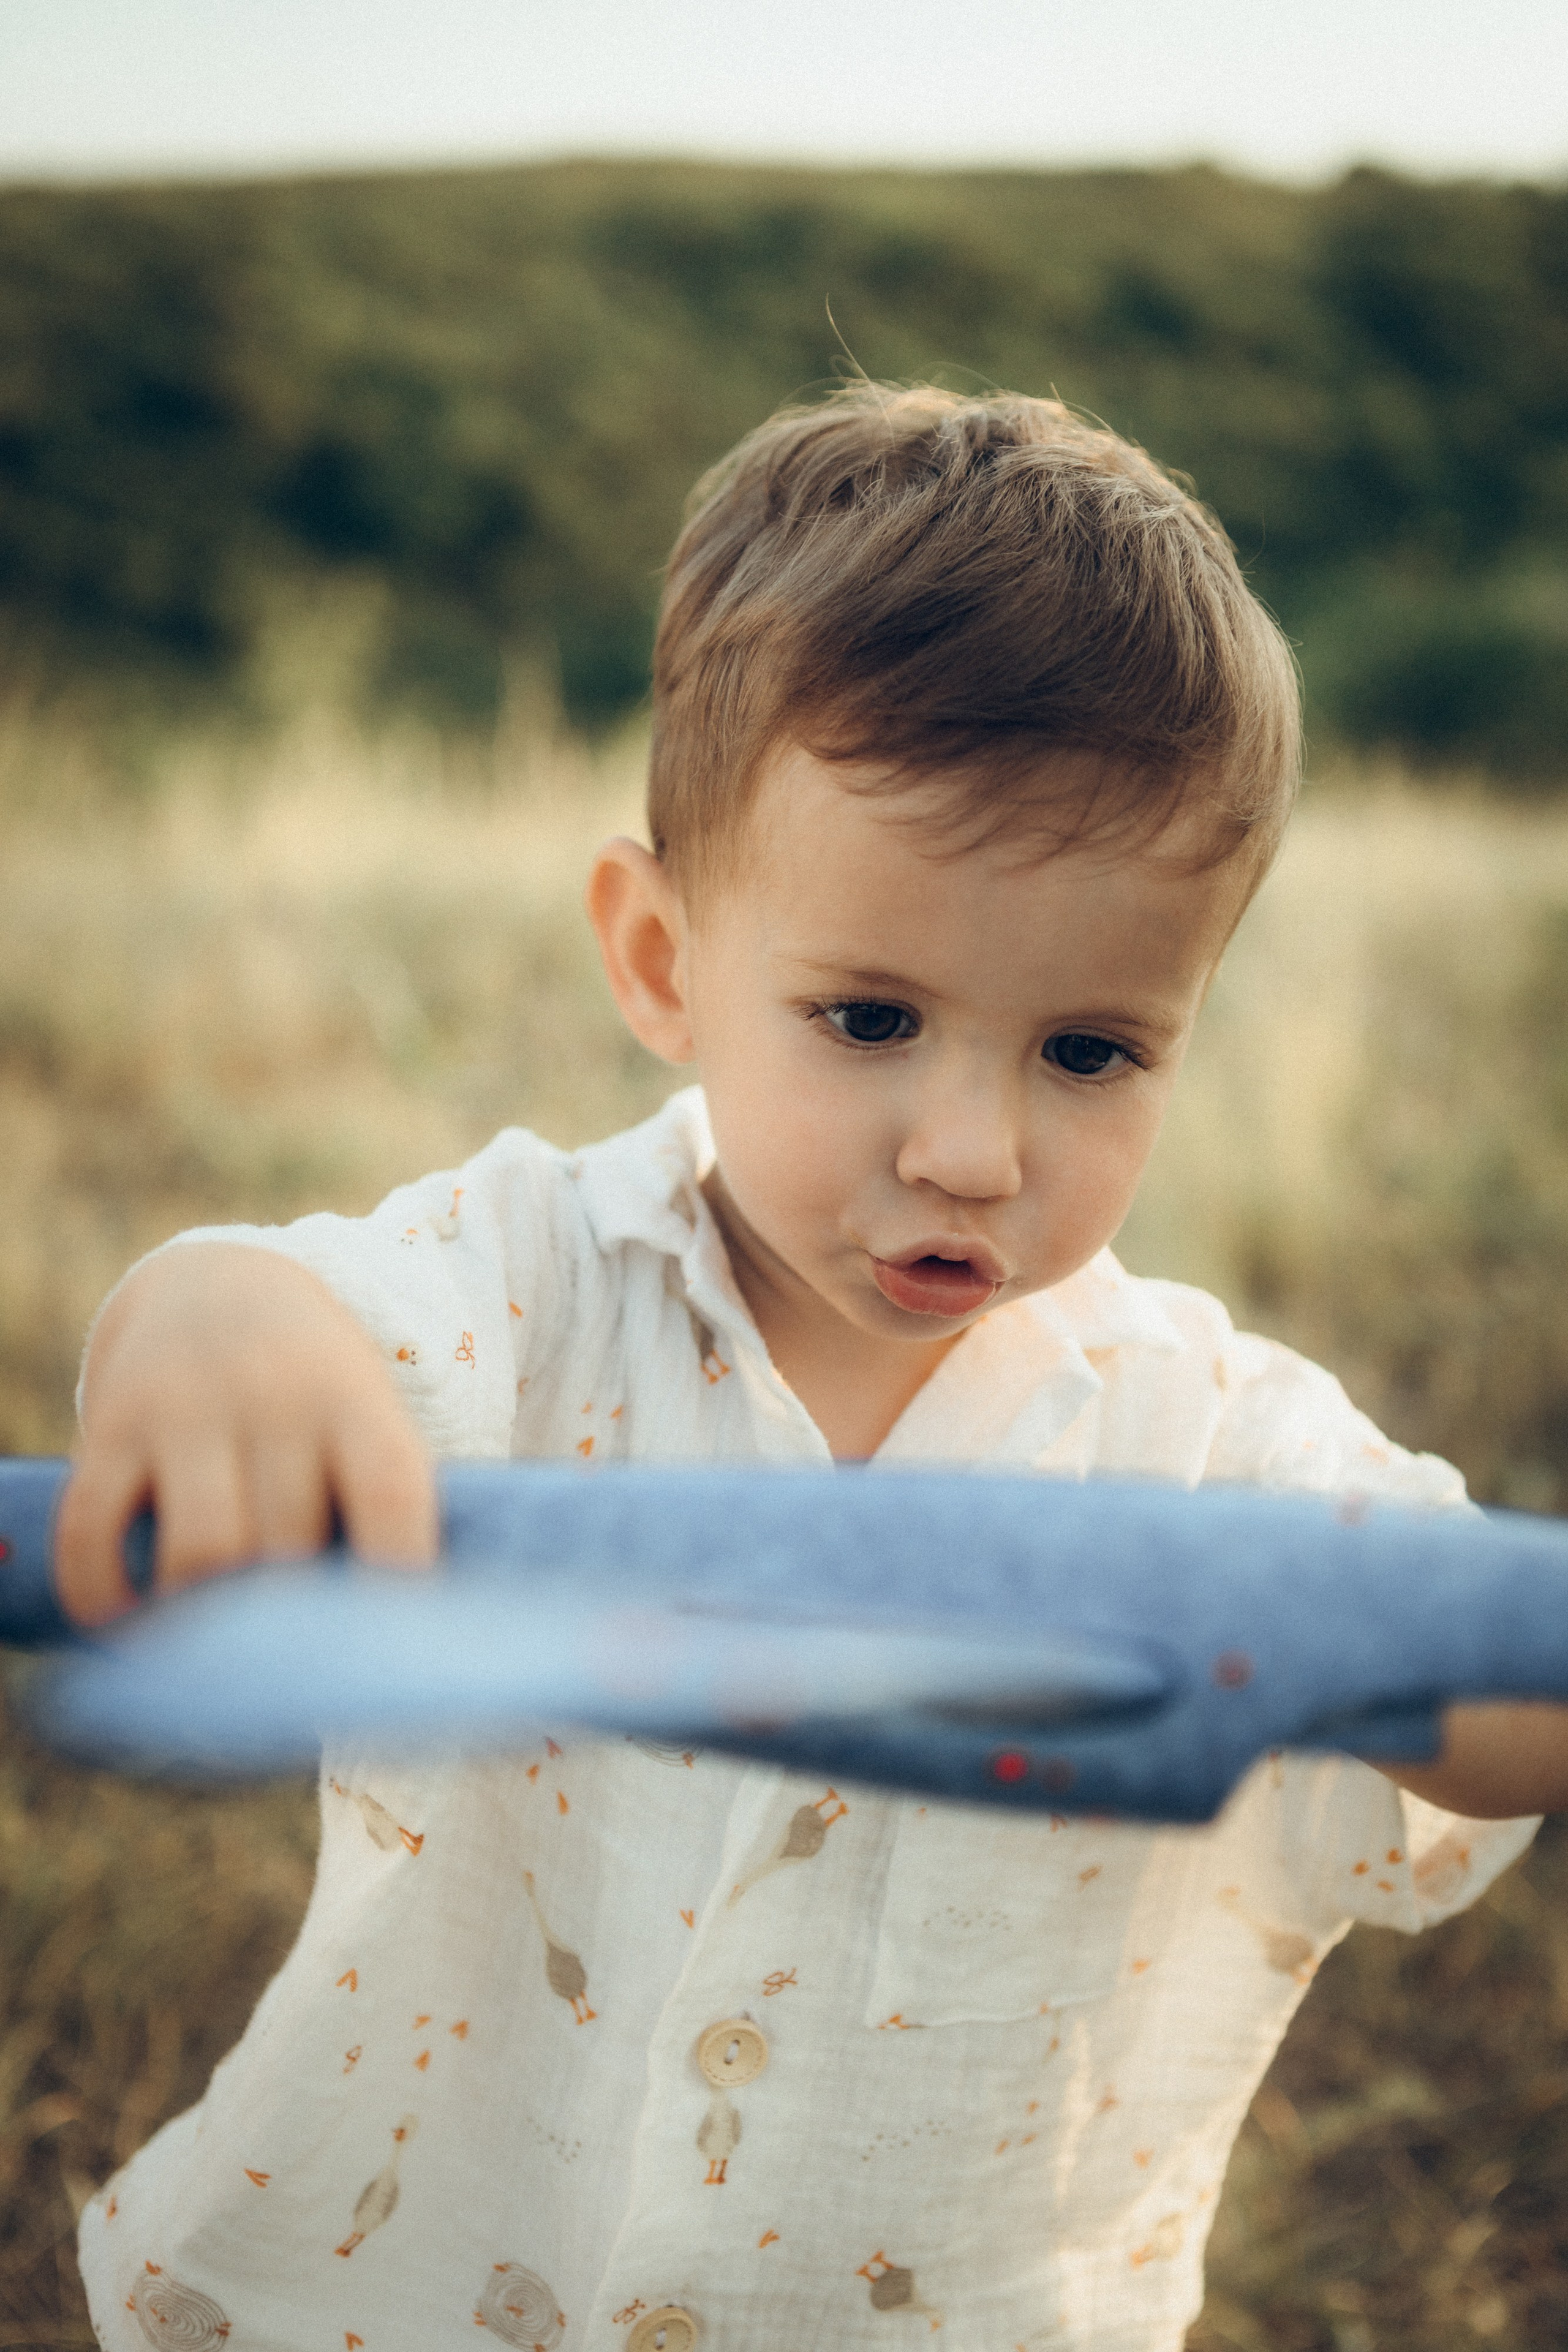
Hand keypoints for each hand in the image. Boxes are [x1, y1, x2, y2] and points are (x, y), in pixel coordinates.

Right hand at [56, 1244, 437, 1626]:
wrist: (217, 1284)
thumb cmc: (314, 1390)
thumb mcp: (362, 1417)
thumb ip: (373, 1508)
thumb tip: (388, 1639)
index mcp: (354, 1401)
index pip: (391, 1494)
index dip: (398, 1578)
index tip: (394, 1649)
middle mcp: (272, 1398)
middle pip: (288, 1544)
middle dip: (291, 1623)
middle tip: (290, 1667)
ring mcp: (185, 1409)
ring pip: (201, 1552)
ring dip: (205, 1621)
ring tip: (216, 1656)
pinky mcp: (111, 1426)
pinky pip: (92, 1530)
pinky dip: (102, 1592)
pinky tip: (124, 1620)